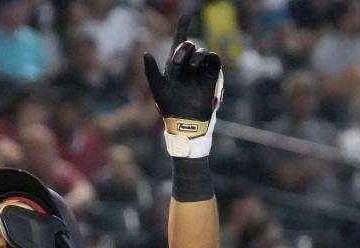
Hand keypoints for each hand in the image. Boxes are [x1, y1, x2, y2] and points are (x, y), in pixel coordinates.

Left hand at [143, 15, 222, 157]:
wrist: (186, 119)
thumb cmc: (169, 105)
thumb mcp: (157, 87)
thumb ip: (150, 70)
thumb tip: (145, 52)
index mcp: (174, 66)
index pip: (179, 43)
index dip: (183, 27)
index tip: (187, 15)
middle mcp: (188, 66)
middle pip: (188, 45)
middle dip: (183, 49)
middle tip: (178, 62)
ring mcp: (200, 70)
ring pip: (201, 51)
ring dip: (194, 57)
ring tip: (191, 69)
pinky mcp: (211, 75)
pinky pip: (214, 58)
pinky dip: (209, 58)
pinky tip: (202, 65)